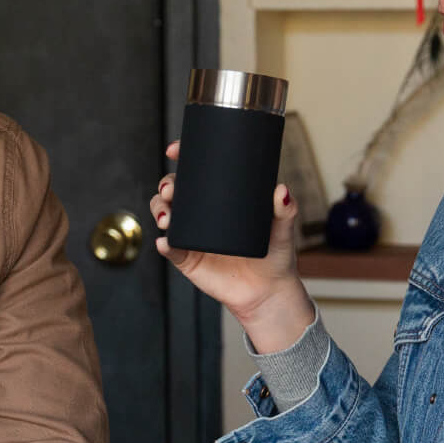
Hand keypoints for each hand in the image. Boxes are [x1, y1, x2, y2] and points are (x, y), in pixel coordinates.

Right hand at [150, 139, 313, 353]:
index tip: (176, 150)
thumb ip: (284, 211)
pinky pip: (170, 248)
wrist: (267, 292)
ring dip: (159, 210)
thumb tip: (281, 190)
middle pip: (174, 191)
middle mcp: (201, 214)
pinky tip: (164, 242)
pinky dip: (164, 244)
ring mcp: (191, 235)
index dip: (182, 158)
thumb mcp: (282, 230)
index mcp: (220, 199)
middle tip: (171, 189)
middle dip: (166, 185)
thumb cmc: (274, 256)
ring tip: (167, 217)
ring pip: (165, 215)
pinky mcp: (187, 258)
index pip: (196, 173)